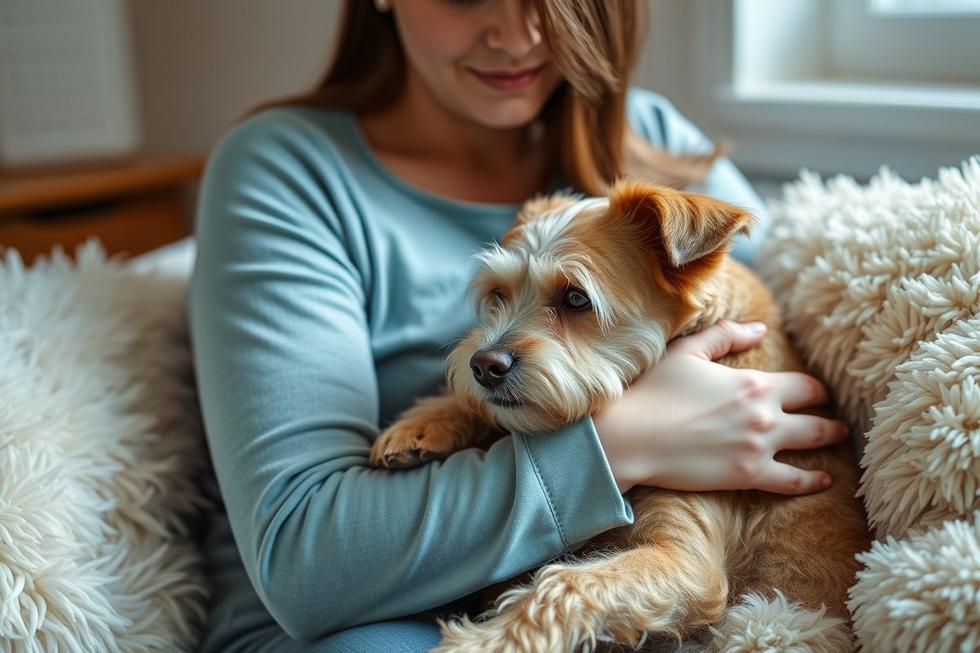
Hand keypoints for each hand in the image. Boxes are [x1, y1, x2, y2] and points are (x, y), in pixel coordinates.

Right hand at [593, 320, 848, 494]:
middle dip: (830, 417)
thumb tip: (759, 328)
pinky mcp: (748, 476)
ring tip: (837, 440)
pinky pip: (792, 480)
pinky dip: (812, 480)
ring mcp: (759, 447)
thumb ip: (726, 335)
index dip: (816, 388)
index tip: (819, 393)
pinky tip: (824, 479)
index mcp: (754, 382)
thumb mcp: (688, 351)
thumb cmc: (653, 390)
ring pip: (811, 444)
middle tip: (838, 422)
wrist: (631, 435)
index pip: (804, 384)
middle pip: (815, 415)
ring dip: (829, 440)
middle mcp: (765, 413)